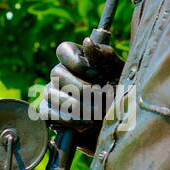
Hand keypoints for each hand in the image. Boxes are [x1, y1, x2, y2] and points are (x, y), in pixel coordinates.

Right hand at [35, 37, 124, 152]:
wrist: (123, 128)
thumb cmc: (123, 95)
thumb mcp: (120, 73)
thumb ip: (104, 57)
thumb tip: (87, 42)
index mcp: (78, 59)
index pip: (63, 50)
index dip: (78, 62)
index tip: (97, 76)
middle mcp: (63, 75)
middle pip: (56, 72)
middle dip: (81, 88)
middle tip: (102, 99)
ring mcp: (55, 95)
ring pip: (50, 93)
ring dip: (76, 105)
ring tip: (97, 115)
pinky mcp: (52, 115)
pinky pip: (47, 113)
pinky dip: (66, 119)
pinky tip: (84, 124)